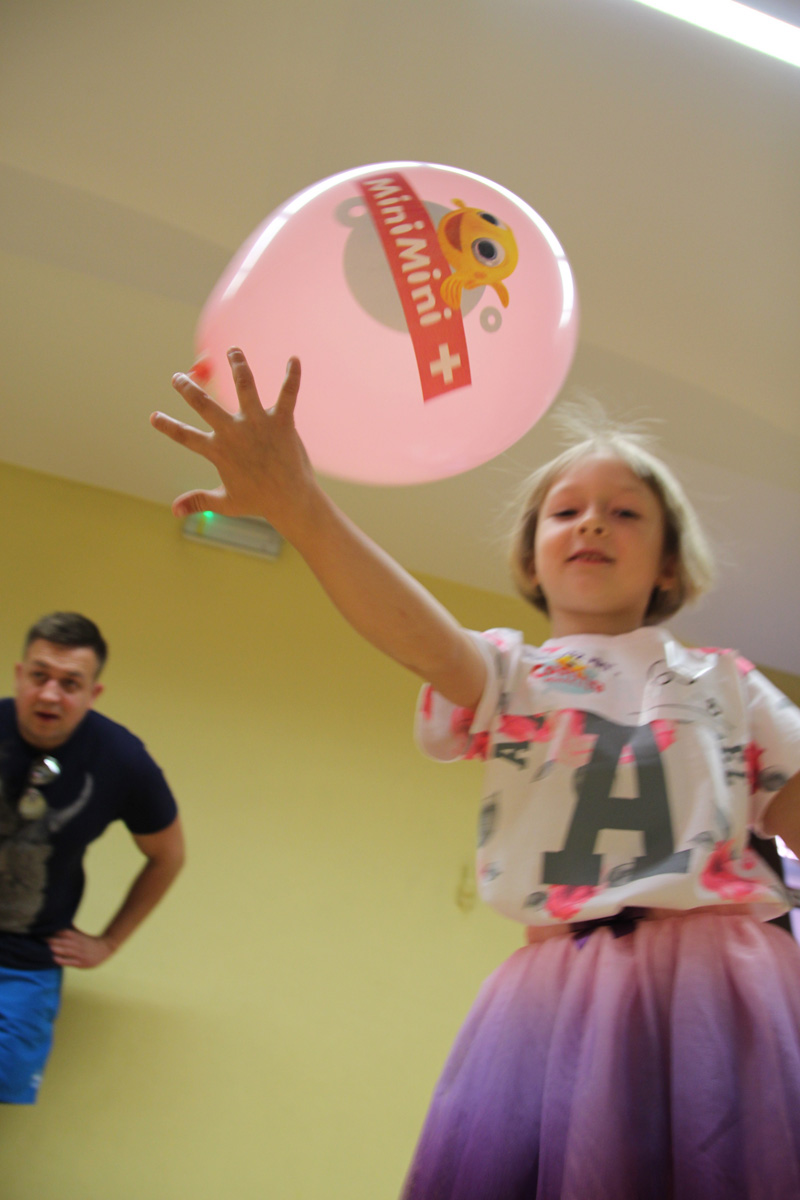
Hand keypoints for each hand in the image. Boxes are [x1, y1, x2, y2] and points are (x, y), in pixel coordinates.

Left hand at [47, 927, 115, 968]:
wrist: (106, 948)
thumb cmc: (90, 941)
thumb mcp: (82, 934)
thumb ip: (72, 930)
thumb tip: (62, 922)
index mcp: (78, 936)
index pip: (65, 933)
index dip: (55, 932)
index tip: (45, 932)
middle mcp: (78, 944)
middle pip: (64, 941)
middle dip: (53, 940)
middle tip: (43, 939)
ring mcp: (80, 954)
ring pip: (66, 951)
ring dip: (56, 949)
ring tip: (47, 947)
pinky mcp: (81, 963)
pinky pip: (70, 961)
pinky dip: (62, 960)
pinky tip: (54, 959)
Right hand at [150, 349, 314, 530]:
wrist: (291, 501)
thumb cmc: (258, 501)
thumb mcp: (225, 503)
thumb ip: (198, 502)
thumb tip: (173, 510)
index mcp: (218, 451)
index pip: (186, 437)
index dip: (168, 427)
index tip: (154, 416)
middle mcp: (235, 433)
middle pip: (205, 404)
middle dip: (188, 389)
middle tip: (177, 378)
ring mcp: (258, 424)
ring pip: (245, 386)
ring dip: (237, 365)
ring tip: (232, 351)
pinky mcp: (282, 422)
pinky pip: (288, 394)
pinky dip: (292, 377)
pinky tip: (294, 359)